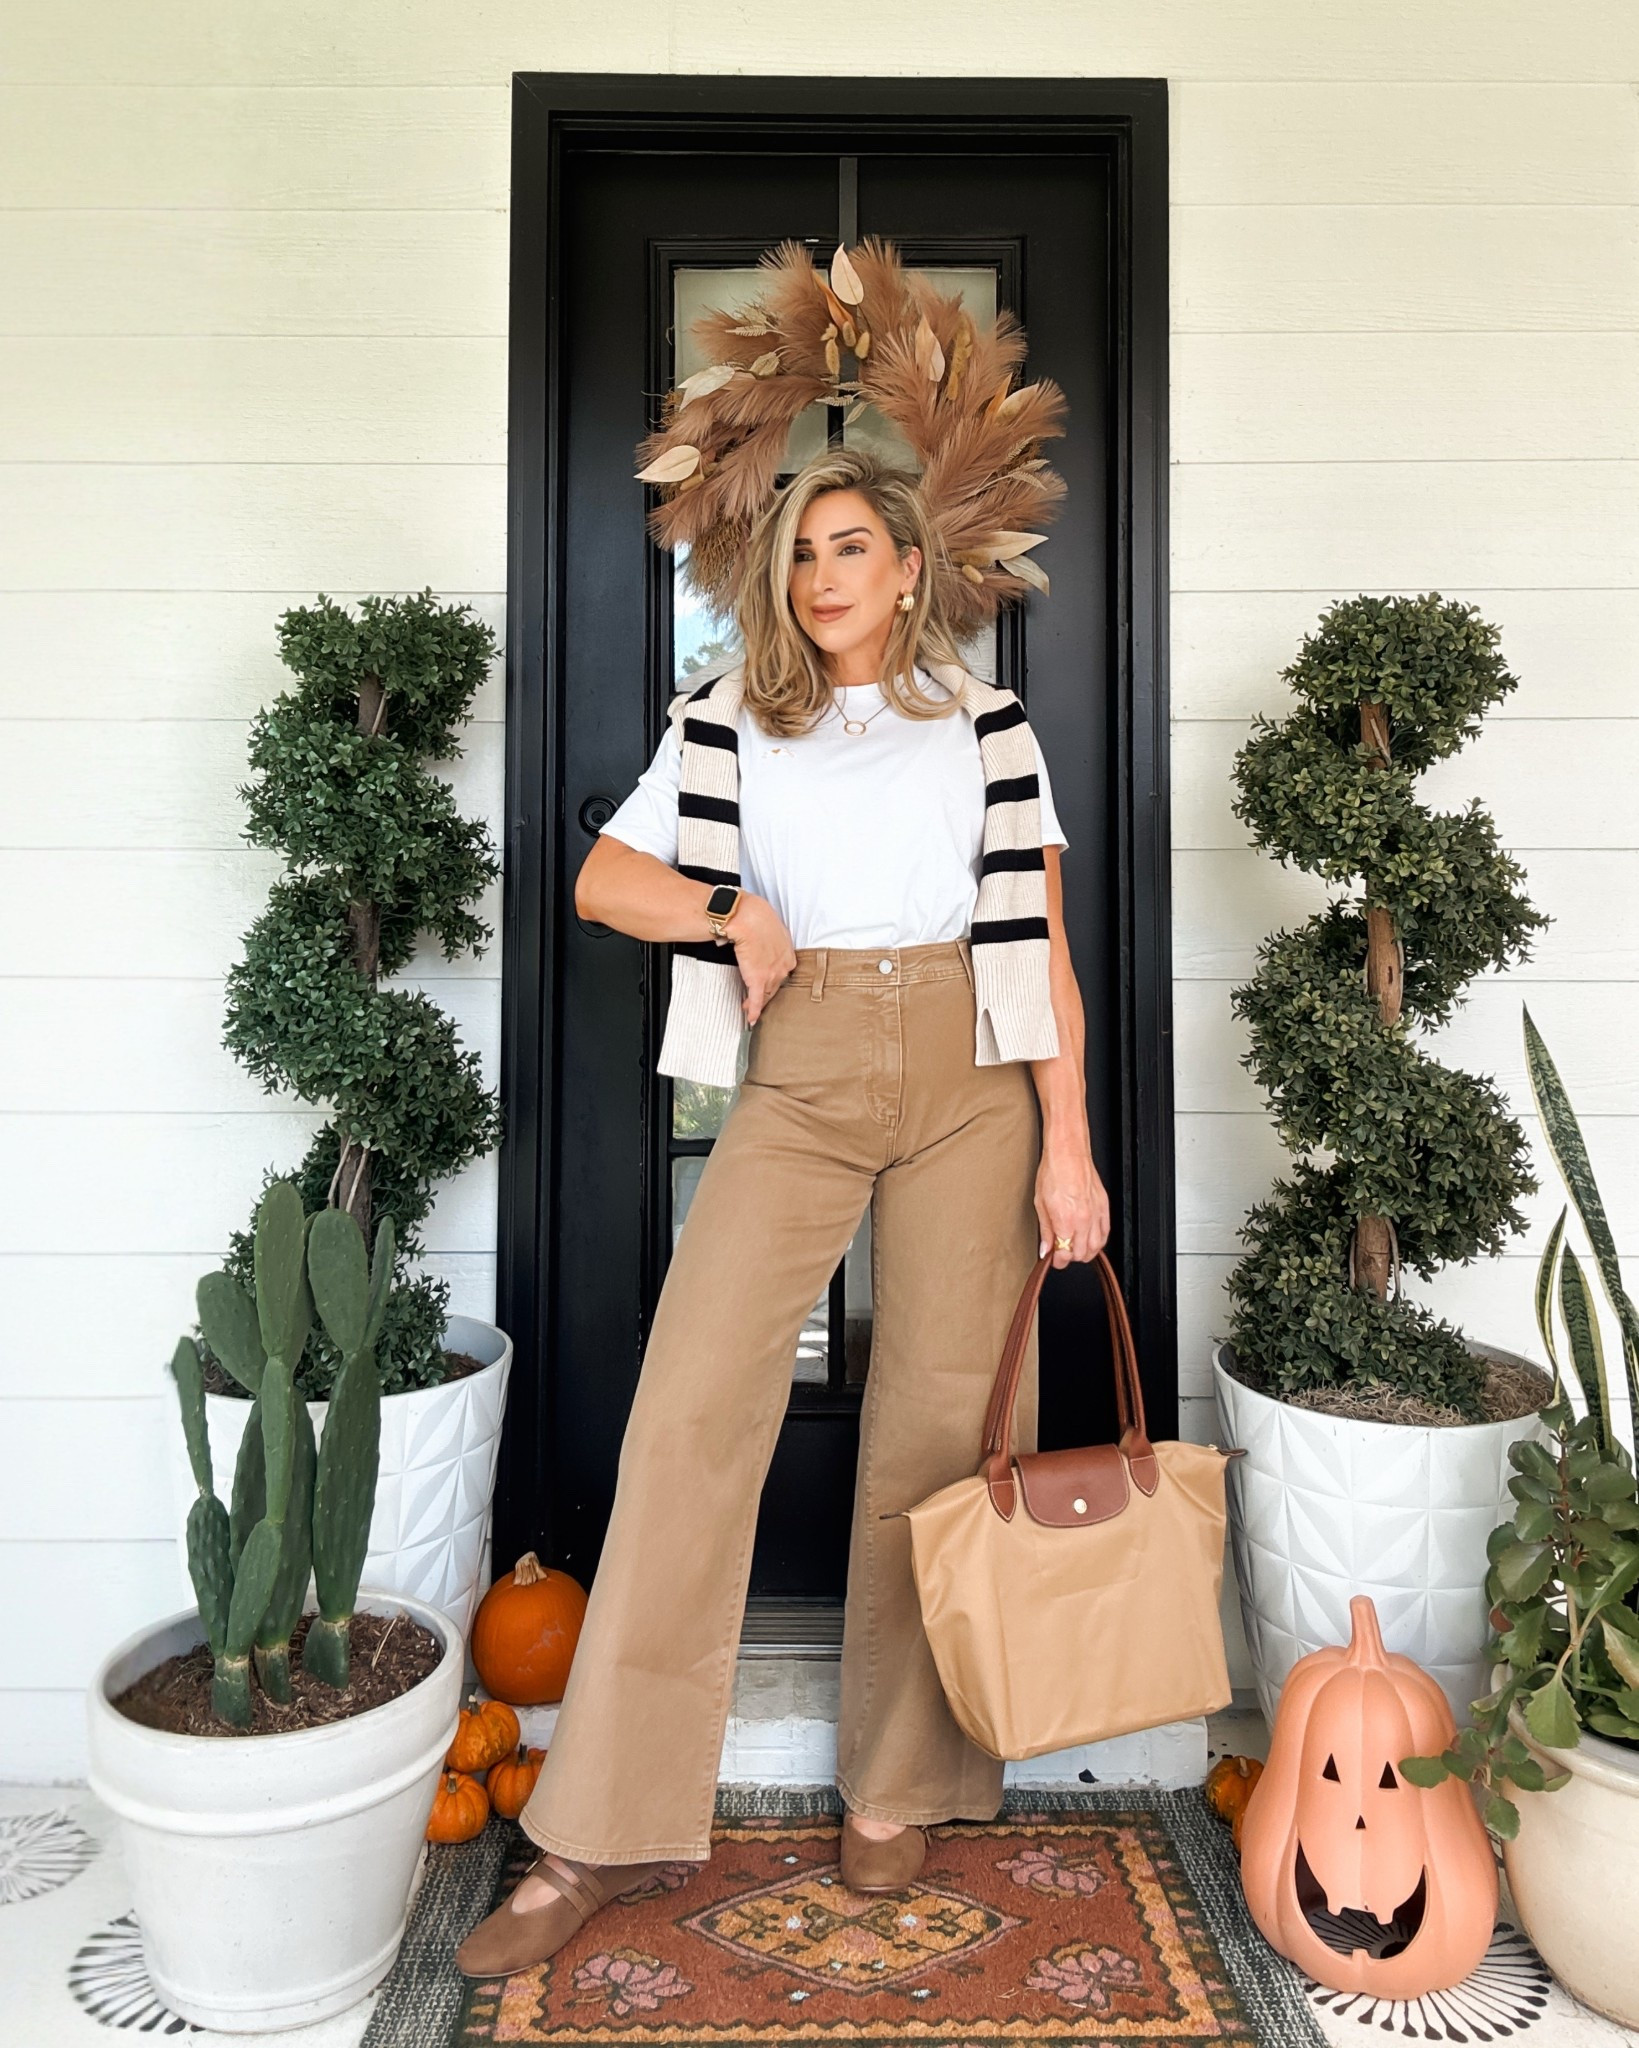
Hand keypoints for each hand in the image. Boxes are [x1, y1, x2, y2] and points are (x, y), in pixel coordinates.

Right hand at [722, 894, 797, 1024]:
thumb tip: (759, 940)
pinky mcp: (758, 979)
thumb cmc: (757, 917)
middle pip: (776, 985)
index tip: (769, 983)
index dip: (775, 980)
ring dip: (757, 1002)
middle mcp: (783, 966)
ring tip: (749, 1007)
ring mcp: (772, 974)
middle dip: (767, 994)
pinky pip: (757, 999)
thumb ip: (769, 938)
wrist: (749, 919)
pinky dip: (754, 1010)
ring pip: (766, 993)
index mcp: (788, 953)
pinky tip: (751, 1018)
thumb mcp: (772, 927)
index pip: (783, 972)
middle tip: (758, 999)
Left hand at [1035, 1136, 1109, 1267]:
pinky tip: (1090, 1241)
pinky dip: (1098, 1241)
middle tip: (1062, 1253)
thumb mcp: (1040, 1204)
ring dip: (1085, 1252)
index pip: (1065, 1253)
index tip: (1055, 1260)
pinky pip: (1105, 1232)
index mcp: (1065, 1220)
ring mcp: (1096, 1214)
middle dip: (1070, 1257)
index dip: (1059, 1260)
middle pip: (1081, 1253)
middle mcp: (1083, 1220)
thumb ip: (1045, 1230)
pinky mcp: (1104, 1207)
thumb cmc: (1054, 1173)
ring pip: (1096, 1247)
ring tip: (1075, 1249)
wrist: (1069, 1154)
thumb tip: (1045, 1248)